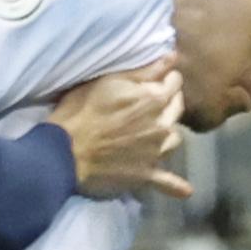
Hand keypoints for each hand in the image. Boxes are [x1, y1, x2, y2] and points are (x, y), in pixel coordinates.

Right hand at [50, 58, 190, 200]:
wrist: (64, 153)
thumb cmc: (81, 111)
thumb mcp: (108, 81)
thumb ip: (145, 71)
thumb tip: (172, 58)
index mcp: (154, 99)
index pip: (174, 82)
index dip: (166, 78)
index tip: (157, 78)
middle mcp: (162, 126)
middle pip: (177, 109)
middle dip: (169, 102)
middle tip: (151, 102)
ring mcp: (156, 153)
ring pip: (174, 140)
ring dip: (169, 134)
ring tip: (155, 131)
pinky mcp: (146, 175)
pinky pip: (167, 182)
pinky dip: (176, 186)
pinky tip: (186, 191)